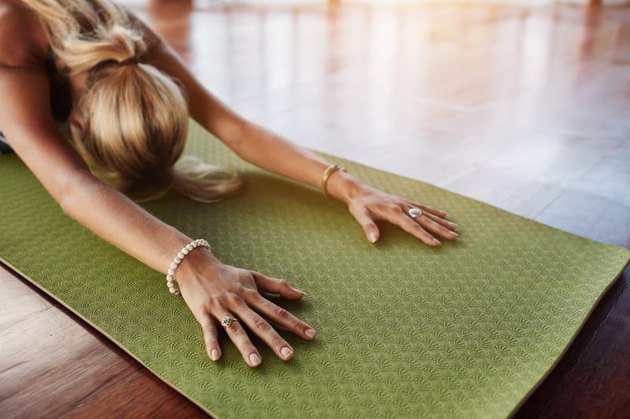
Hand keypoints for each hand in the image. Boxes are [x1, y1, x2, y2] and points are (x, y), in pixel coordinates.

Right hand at [176, 250, 315, 367]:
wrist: (195, 264)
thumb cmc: (228, 274)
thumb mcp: (254, 277)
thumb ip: (278, 286)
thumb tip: (302, 294)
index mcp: (252, 294)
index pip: (277, 311)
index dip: (294, 323)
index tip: (311, 335)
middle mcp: (239, 302)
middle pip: (259, 323)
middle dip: (275, 340)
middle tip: (289, 355)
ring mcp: (221, 308)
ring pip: (236, 329)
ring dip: (246, 345)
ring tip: (256, 362)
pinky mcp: (203, 313)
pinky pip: (208, 330)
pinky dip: (211, 343)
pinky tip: (216, 357)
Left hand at [344, 182, 457, 245]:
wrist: (358, 190)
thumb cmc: (359, 205)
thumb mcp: (360, 216)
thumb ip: (368, 228)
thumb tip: (374, 240)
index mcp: (393, 211)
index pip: (412, 226)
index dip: (424, 236)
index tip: (436, 244)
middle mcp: (402, 206)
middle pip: (424, 220)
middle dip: (440, 229)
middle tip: (454, 237)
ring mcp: (405, 203)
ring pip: (427, 213)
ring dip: (441, 221)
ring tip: (455, 228)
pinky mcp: (405, 201)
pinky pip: (422, 207)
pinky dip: (434, 211)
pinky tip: (444, 215)